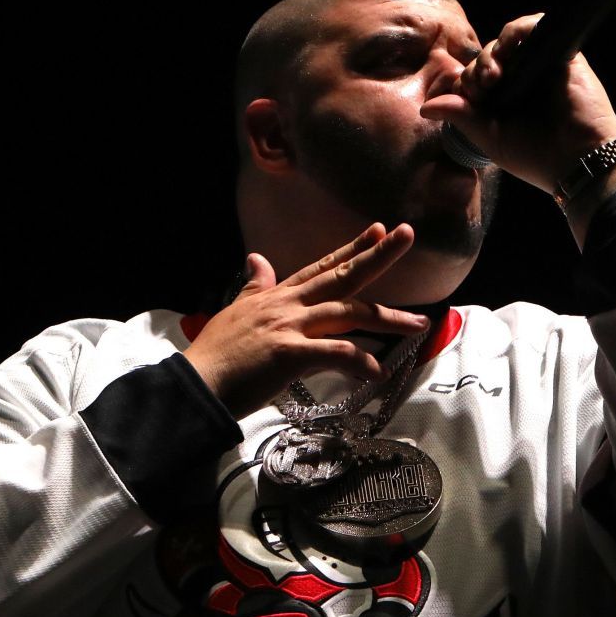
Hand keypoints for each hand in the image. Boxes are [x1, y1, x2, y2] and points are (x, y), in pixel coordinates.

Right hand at [184, 223, 431, 417]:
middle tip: (406, 235)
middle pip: (341, 276)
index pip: (321, 266)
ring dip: (387, 318)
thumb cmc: (215, 356)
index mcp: (277, 296)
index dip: (350, 248)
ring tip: (419, 324)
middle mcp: (287, 305)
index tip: (378, 230)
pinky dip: (361, 363)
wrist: (196, 386)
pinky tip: (378, 373)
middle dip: (377, 256)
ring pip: (348, 312)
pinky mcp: (289, 354)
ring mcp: (289, 327)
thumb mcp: (236, 312)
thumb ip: (253, 287)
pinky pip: (336, 354)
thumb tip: (256, 259)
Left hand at [419, 12, 615, 194]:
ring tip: (493, 74)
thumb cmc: (534, 155)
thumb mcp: (487, 136)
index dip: (465, 81)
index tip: (470, 97)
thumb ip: (459, 115)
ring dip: (492, 51)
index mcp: (506, 99)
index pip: (475, 75)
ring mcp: (541, 65)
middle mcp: (523, 80)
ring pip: (509, 39)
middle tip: (482, 88)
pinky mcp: (561, 54)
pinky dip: (518, 29)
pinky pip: (536, 26)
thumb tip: (425, 108)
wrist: (576, 159)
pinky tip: (508, 47)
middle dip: (477, 68)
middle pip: (489, 55)